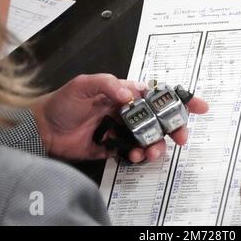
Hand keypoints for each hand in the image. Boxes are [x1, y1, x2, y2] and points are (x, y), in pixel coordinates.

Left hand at [31, 74, 207, 161]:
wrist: (43, 130)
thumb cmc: (62, 103)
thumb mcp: (83, 85)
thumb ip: (108, 84)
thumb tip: (130, 94)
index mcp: (124, 93)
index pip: (157, 94)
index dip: (179, 99)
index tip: (197, 105)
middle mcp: (127, 112)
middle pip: (160, 119)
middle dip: (174, 128)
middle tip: (181, 137)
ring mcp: (123, 130)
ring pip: (150, 138)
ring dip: (156, 146)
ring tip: (150, 152)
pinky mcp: (115, 147)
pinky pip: (134, 153)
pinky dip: (138, 156)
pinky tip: (133, 156)